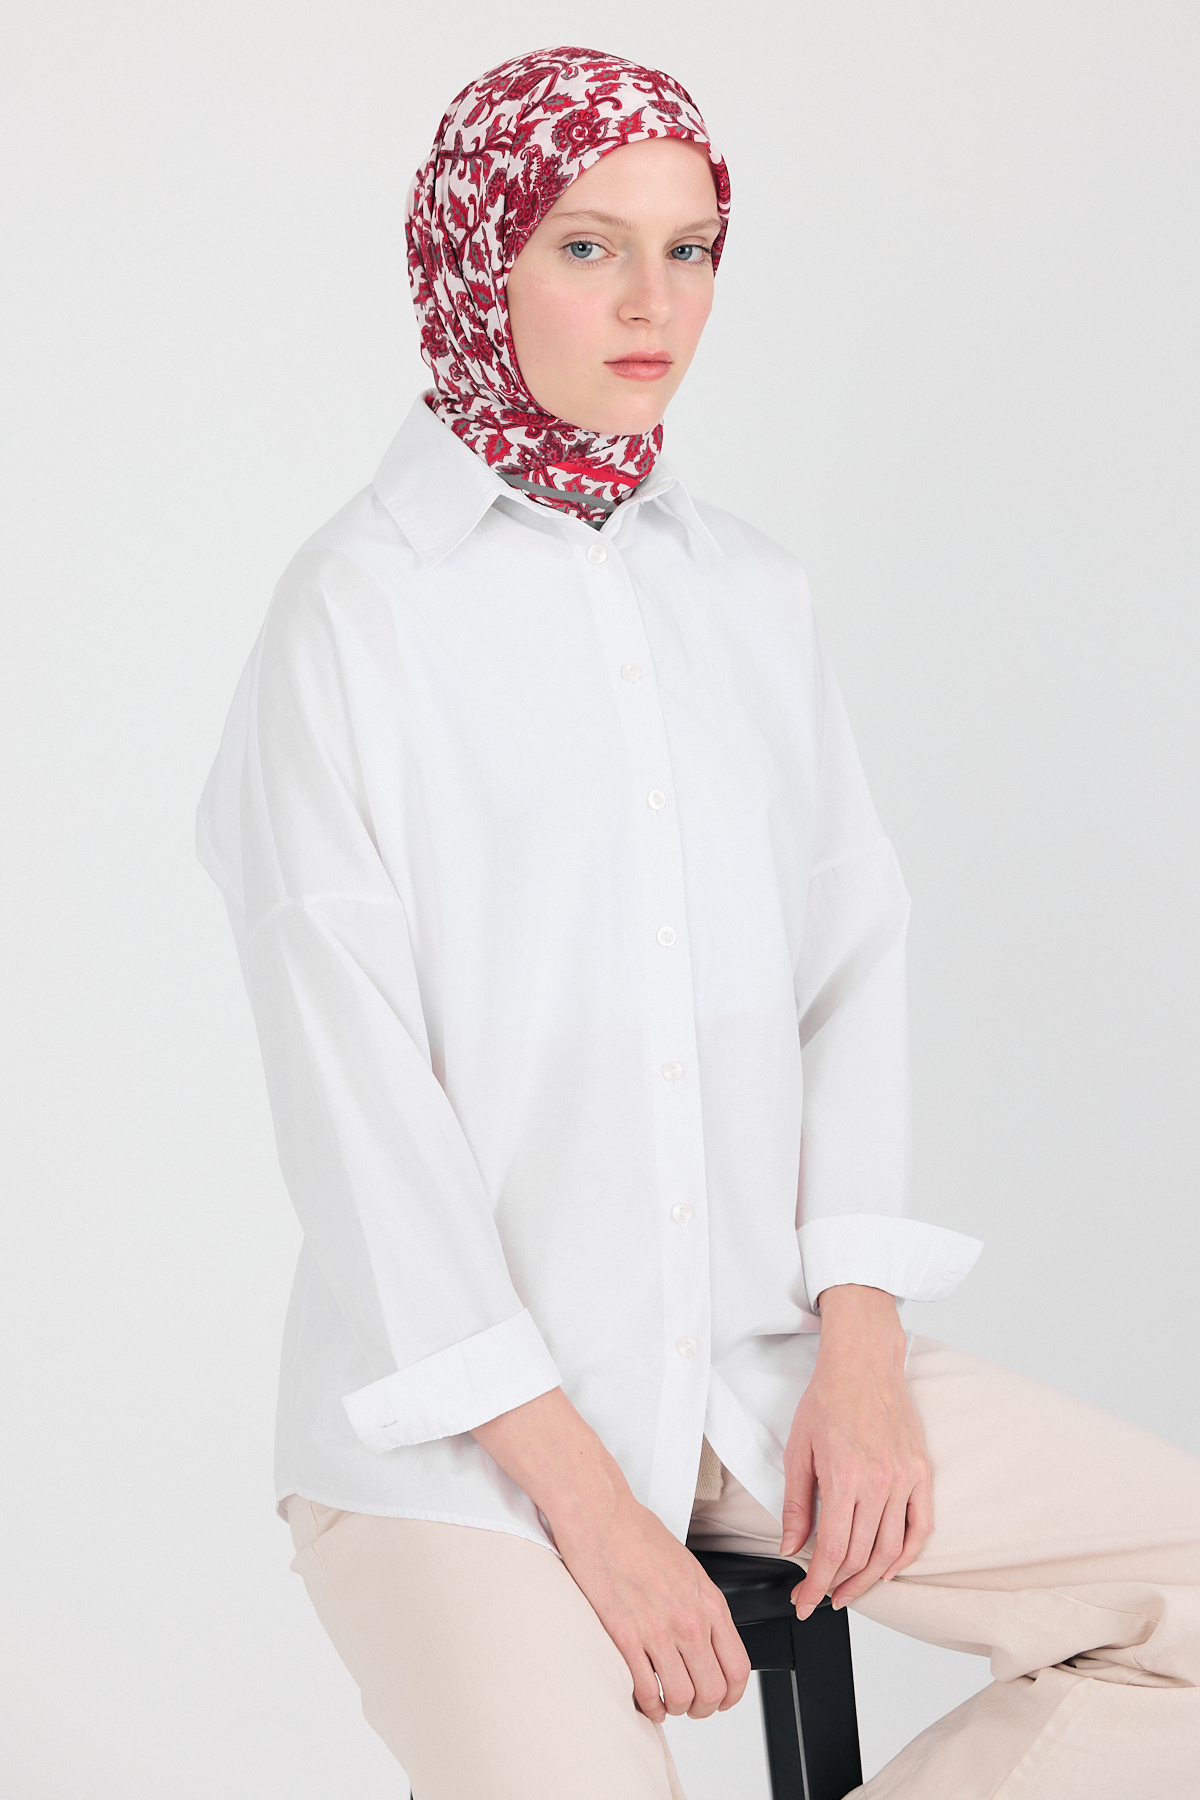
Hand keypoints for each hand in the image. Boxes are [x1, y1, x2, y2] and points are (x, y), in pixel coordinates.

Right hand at [473, 1388, 750, 1721]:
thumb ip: (700, 1604)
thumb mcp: (686, 1567)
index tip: (721, 1698)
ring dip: (673, 1708)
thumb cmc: (635, 1531)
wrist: (599, 1514)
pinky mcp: (625, 1636)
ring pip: (681, 1698)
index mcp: (708, 1601)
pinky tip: (640, 1698)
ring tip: (662, 1701)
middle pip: (713, 1691)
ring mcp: (658, 1630)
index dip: (732, 1694)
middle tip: (688, 1703)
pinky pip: (645, 1691)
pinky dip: (645, 1705)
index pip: (738, 1668)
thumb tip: (704, 1636)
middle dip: (702, 1707)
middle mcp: (689, 1620)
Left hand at [781, 1284, 930, 1619]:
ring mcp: (904, 1479)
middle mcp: (879, 1483)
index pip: (833, 1551)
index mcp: (844, 1478)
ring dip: (870, 1579)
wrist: (862, 1363)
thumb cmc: (827, 1400)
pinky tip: (890, 1569)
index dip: (816, 1585)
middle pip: (861, 1556)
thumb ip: (797, 1505)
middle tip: (821, 1599)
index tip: (804, 1602)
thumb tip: (791, 1548)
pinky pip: (921, 1527)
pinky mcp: (920, 1473)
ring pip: (891, 1549)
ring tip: (850, 1591)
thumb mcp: (798, 1451)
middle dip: (838, 1586)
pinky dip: (908, 1555)